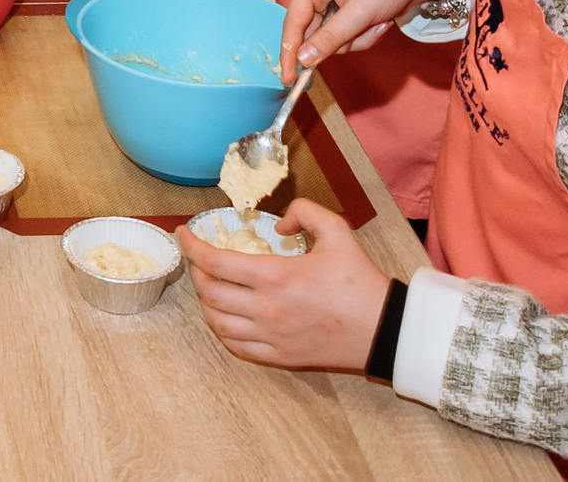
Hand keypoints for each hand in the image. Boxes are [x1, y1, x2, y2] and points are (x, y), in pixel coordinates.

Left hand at [183, 202, 390, 370]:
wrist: (384, 329)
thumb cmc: (360, 281)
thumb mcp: (337, 231)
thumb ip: (305, 212)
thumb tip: (282, 223)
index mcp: (275, 277)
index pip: (215, 262)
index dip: (191, 246)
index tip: (183, 234)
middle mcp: (266, 309)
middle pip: (210, 293)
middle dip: (197, 272)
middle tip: (200, 259)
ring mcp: (271, 337)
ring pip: (217, 323)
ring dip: (207, 302)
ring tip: (211, 286)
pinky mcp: (280, 357)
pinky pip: (237, 347)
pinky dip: (223, 331)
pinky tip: (226, 318)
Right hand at [281, 0, 457, 83]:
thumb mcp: (360, 12)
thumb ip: (330, 38)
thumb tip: (303, 60)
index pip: (293, 22)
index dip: (289, 52)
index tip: (288, 80)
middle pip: (314, 34)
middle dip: (345, 38)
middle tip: (366, 27)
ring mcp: (332, 1)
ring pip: (333, 40)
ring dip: (358, 37)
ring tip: (379, 20)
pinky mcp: (347, 11)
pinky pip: (346, 37)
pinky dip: (365, 35)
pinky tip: (382, 20)